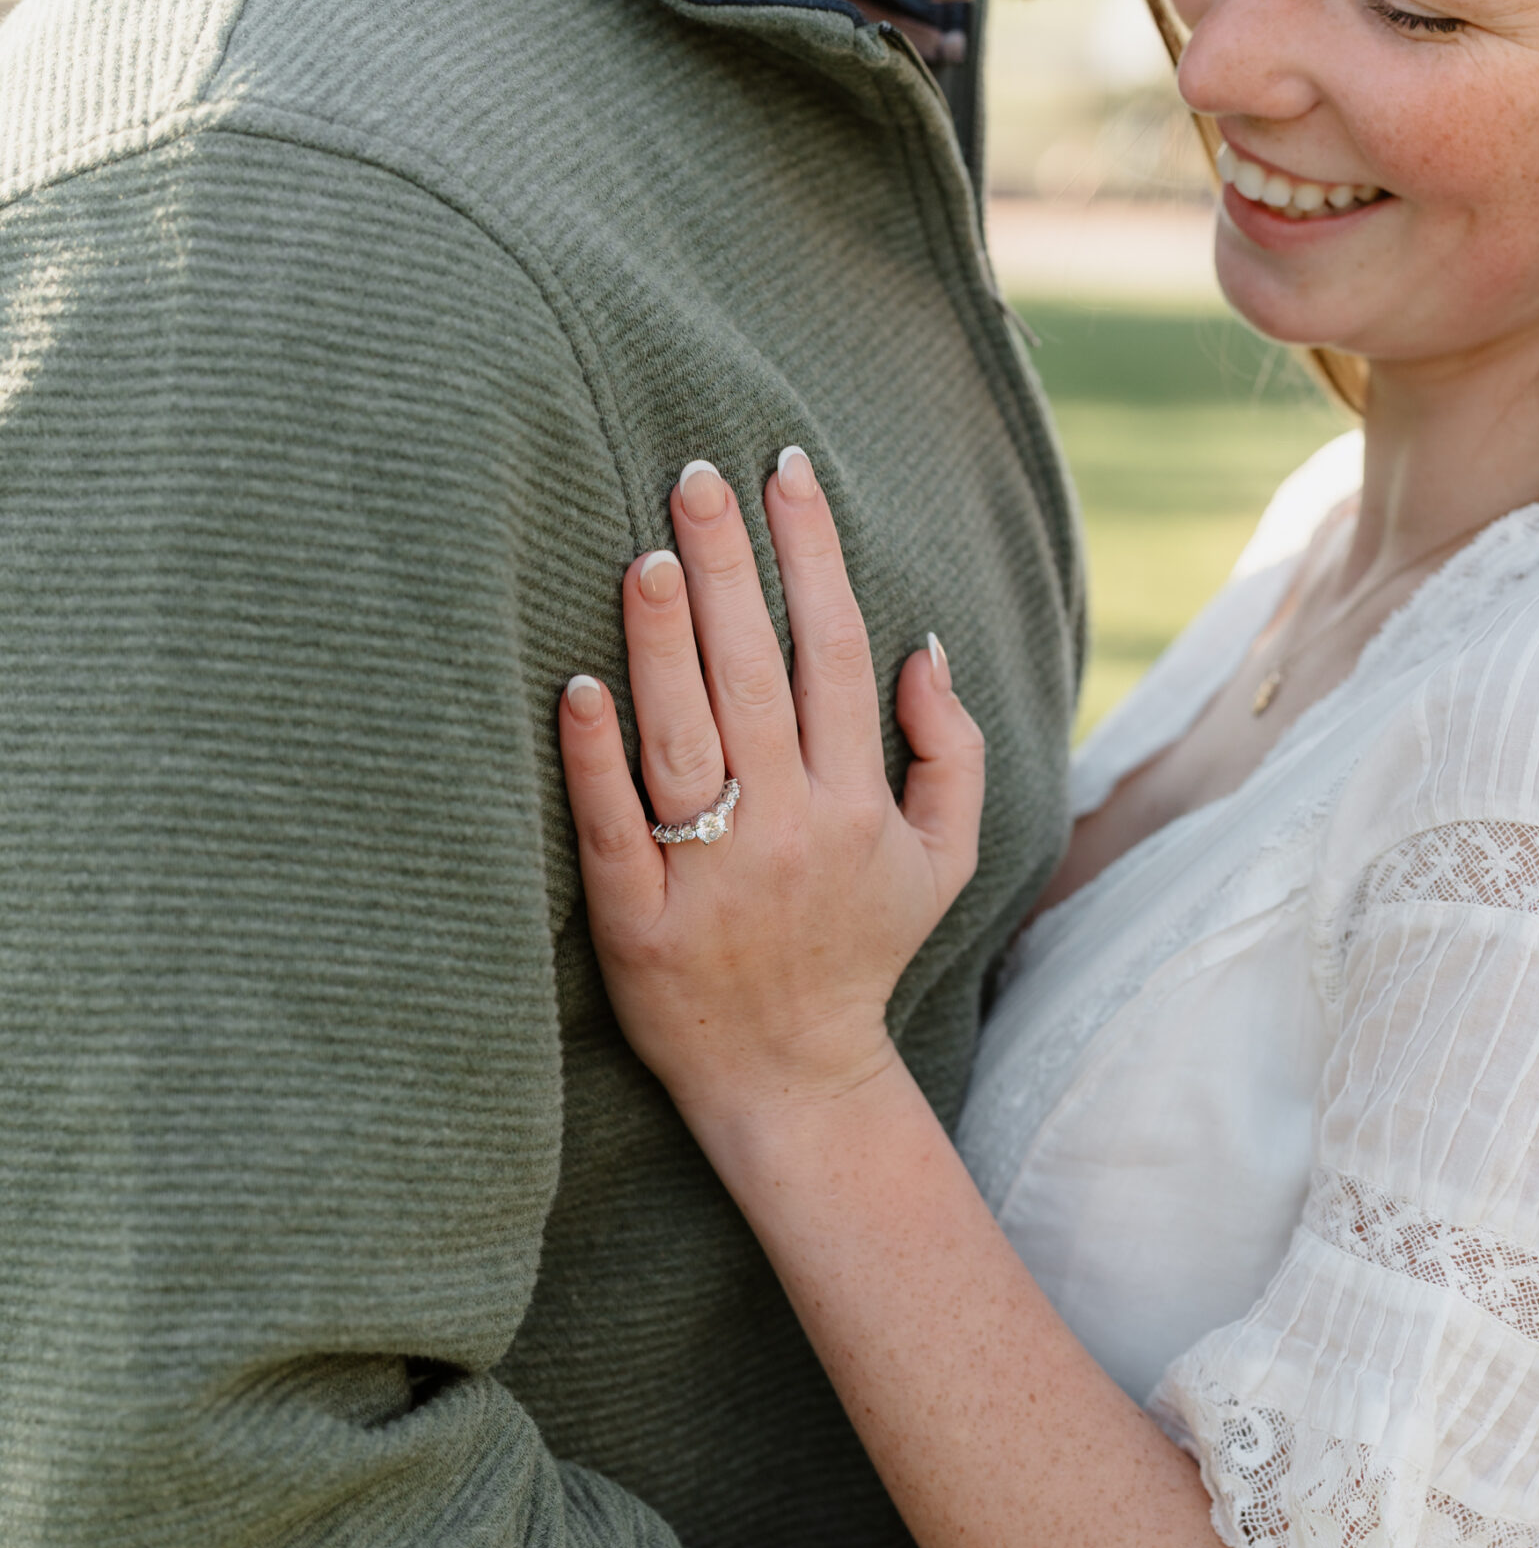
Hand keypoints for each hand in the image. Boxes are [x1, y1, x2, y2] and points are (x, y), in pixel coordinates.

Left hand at [559, 451, 983, 1130]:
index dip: (814, 556)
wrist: (793, 1078)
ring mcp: (713, 879)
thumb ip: (951, 752)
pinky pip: (616, 832)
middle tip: (694, 472)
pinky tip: (577, 687)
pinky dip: (597, 760)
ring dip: (667, 644)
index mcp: (857, 804)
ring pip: (688, 741)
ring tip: (650, 552)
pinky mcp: (640, 926)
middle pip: (758, 678)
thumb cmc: (860, 952)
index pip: (837, 654)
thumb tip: (923, 644)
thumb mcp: (943, 861)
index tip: (784, 469)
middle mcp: (790, 831)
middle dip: (732, 567)